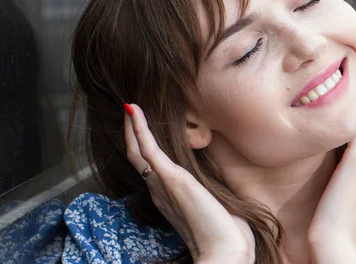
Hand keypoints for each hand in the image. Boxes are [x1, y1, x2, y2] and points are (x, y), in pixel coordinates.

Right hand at [124, 104, 254, 263]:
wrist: (225, 249)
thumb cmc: (225, 232)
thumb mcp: (213, 207)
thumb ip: (208, 196)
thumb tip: (216, 189)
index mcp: (168, 198)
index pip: (149, 169)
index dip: (143, 148)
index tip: (142, 129)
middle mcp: (160, 191)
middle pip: (138, 159)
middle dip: (133, 135)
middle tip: (130, 113)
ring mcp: (163, 184)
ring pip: (137, 152)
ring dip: (133, 128)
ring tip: (130, 107)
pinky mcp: (171, 178)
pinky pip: (147, 149)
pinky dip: (139, 128)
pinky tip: (134, 110)